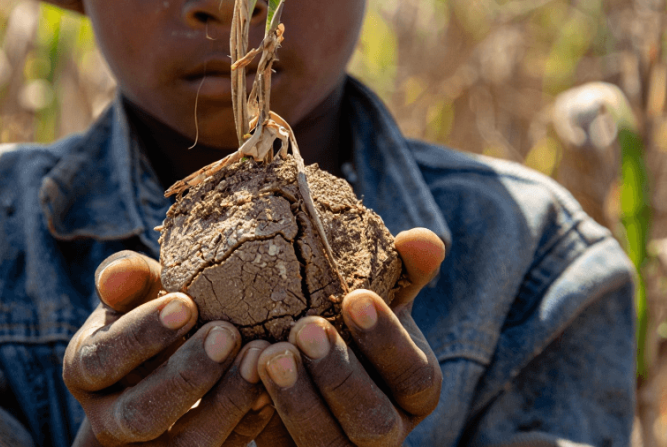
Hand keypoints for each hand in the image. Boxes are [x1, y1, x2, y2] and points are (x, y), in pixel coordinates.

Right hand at [65, 251, 275, 445]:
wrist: (173, 351)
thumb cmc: (151, 313)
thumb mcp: (134, 292)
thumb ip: (126, 279)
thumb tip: (118, 274)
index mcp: (85, 371)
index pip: (101, 360)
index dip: (141, 335)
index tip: (185, 304)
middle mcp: (110, 421)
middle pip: (139, 415)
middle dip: (185, 376)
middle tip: (227, 333)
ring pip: (188, 445)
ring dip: (227, 402)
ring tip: (257, 356)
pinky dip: (251, 417)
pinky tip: (271, 382)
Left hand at [253, 228, 445, 445]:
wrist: (300, 354)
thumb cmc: (347, 320)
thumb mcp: (375, 295)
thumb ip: (402, 270)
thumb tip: (425, 240)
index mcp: (415, 390)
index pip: (414, 375)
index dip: (387, 339)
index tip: (354, 296)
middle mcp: (386, 431)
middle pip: (374, 421)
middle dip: (339, 375)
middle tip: (304, 328)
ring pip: (327, 445)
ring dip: (297, 400)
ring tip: (268, 354)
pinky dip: (261, 418)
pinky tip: (241, 379)